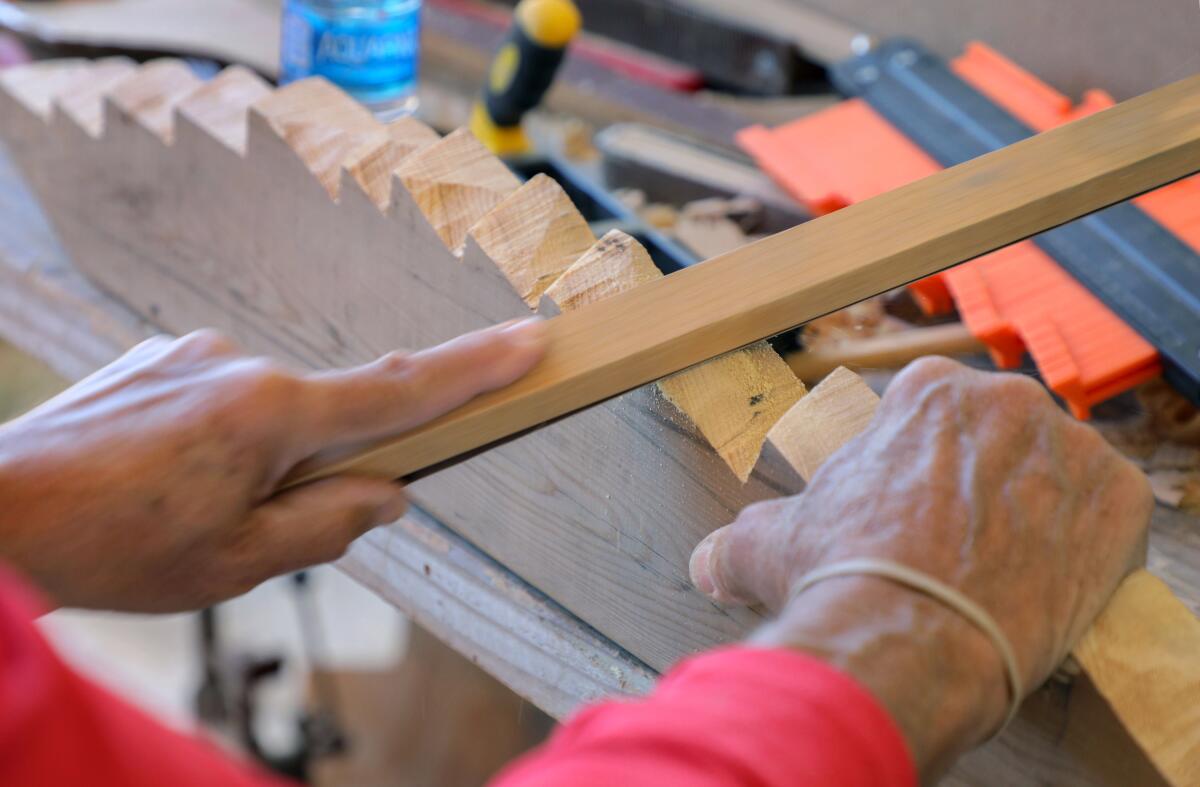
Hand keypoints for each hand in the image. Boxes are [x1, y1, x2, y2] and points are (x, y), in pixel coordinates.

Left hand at [0, 321, 545, 610]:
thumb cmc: (110, 548)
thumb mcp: (238, 563)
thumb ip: (330, 522)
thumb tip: (388, 492)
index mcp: (272, 414)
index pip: (400, 390)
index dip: (476, 368)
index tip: (532, 339)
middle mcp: (240, 362)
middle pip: (330, 416)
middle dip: (320, 469)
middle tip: (252, 530)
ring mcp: (196, 351)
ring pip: (271, 414)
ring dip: (259, 463)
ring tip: (185, 516)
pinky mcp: (161, 356)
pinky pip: (223, 399)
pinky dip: (218, 442)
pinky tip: (161, 485)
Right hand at [688, 357, 1151, 778]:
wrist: (907, 638)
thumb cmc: (842, 577)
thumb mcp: (768, 544)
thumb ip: (738, 538)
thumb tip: (706, 560)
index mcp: (928, 391)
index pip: (937, 418)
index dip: (925, 471)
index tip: (923, 510)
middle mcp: (1005, 401)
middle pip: (1002, 441)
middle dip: (984, 484)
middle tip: (959, 544)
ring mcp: (1069, 448)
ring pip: (1057, 475)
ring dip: (1037, 511)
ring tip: (1002, 568)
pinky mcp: (1119, 502)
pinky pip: (1113, 514)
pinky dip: (1090, 544)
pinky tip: (1048, 578)